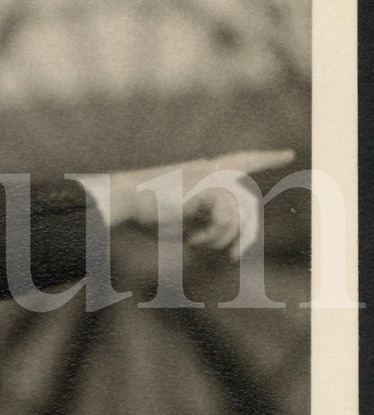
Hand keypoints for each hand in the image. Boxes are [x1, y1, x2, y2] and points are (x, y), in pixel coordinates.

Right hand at [108, 149, 294, 258]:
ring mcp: (214, 178)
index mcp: (204, 171)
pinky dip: (211, 237)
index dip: (266, 157)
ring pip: (240, 216)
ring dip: (220, 240)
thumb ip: (204, 225)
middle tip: (233, 260)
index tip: (289, 154)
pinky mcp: (211, 188)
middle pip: (247, 203)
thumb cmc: (144, 212)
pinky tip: (190, 240)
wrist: (125, 198)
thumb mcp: (181, 221)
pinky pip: (228, 221)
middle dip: (246, 235)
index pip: (242, 160)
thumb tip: (227, 246)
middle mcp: (213, 170)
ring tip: (195, 246)